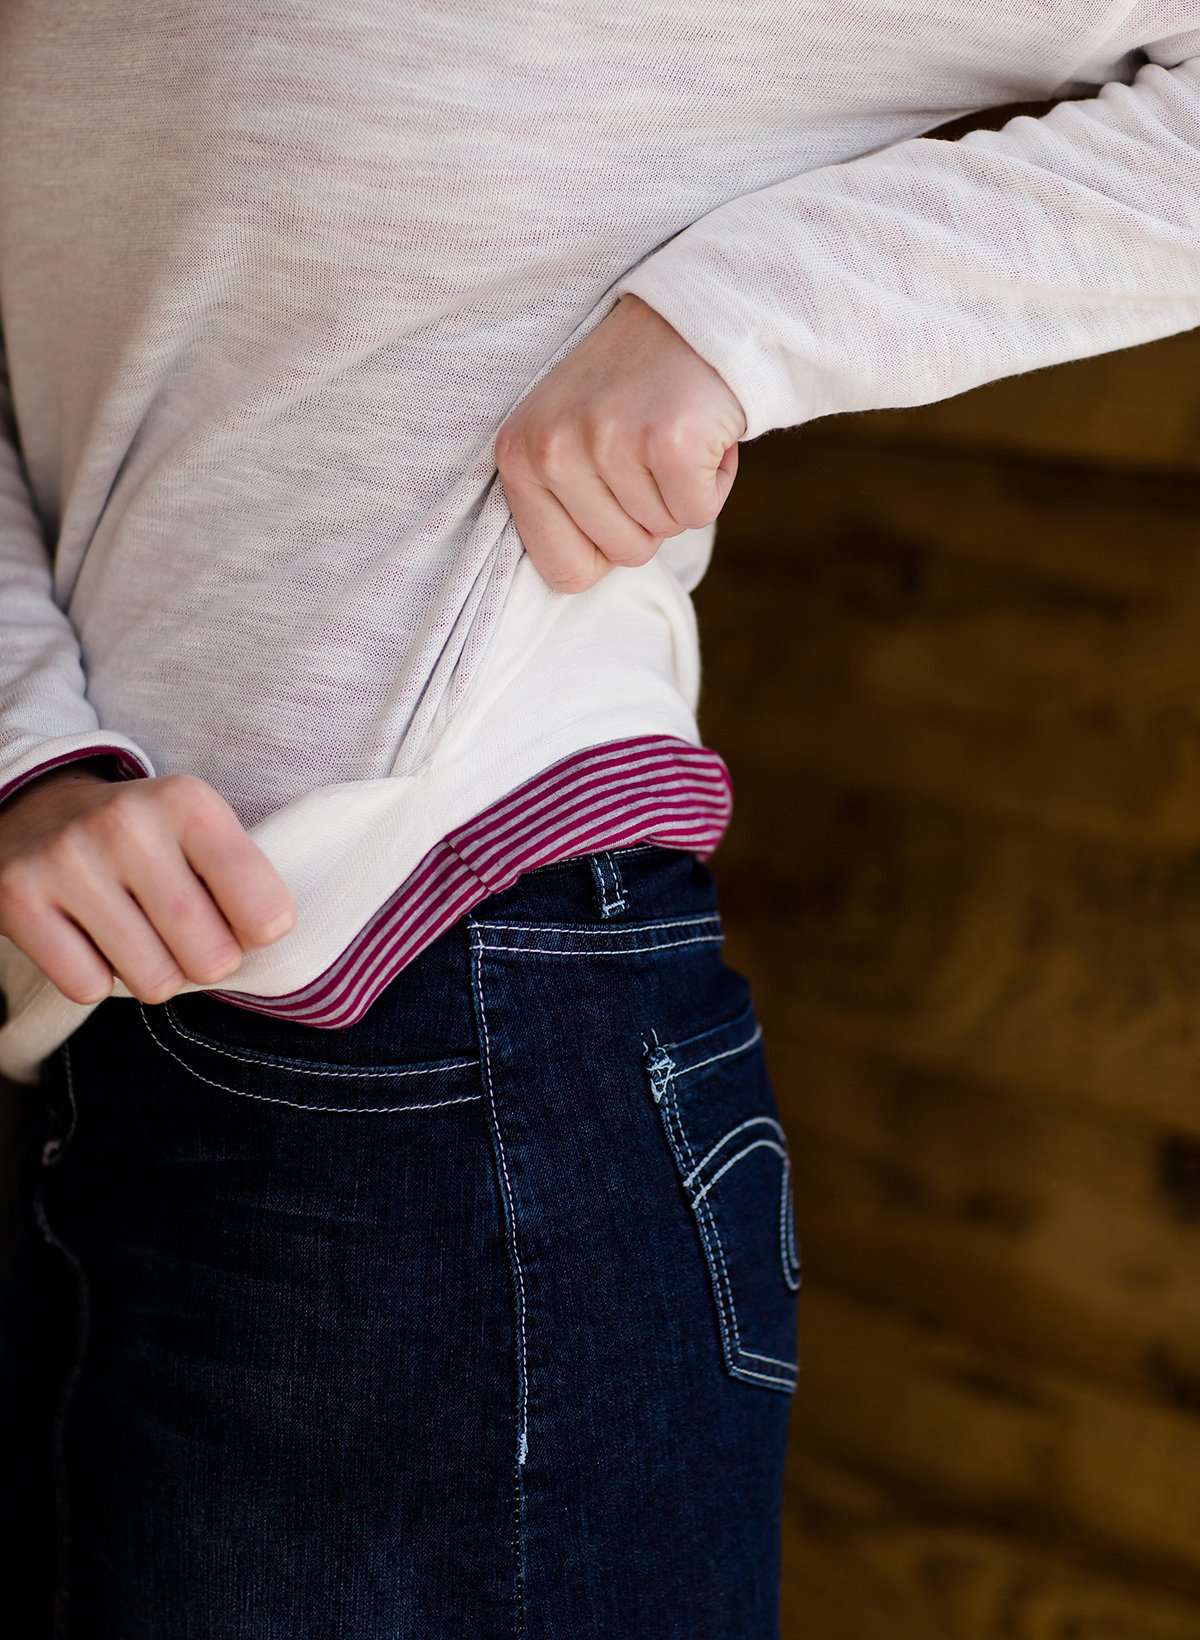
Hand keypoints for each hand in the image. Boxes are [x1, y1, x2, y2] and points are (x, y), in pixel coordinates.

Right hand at [0, 767, 295, 1006]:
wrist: (37, 808)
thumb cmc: (142, 837)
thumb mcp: (201, 830)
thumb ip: (245, 881)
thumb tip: (270, 945)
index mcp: (187, 802)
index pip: (264, 911)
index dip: (262, 934)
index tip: (247, 924)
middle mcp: (126, 824)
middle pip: (209, 956)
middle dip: (208, 962)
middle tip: (186, 933)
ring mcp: (67, 862)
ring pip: (153, 980)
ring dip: (155, 973)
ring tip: (138, 932)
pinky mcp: (18, 899)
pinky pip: (88, 987)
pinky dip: (96, 977)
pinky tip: (89, 936)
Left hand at [494, 291, 746, 593]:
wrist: (695, 316)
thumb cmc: (632, 390)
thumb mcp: (566, 436)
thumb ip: (554, 502)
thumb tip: (570, 578)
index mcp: (519, 456)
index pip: (562, 571)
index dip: (604, 547)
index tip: (616, 495)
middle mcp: (553, 448)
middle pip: (622, 555)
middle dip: (651, 516)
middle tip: (651, 451)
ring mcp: (608, 441)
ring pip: (663, 532)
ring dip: (682, 492)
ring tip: (672, 433)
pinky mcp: (668, 440)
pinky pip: (698, 513)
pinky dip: (714, 481)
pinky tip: (701, 432)